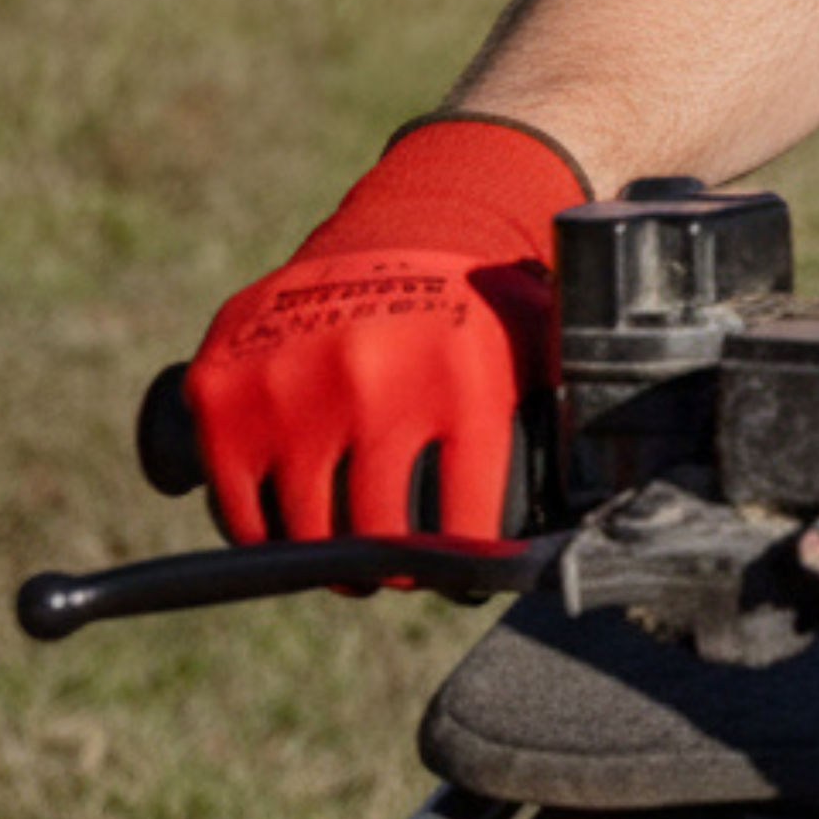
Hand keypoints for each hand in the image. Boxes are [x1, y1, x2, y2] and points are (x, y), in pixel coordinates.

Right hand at [184, 116, 588, 541]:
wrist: (392, 239)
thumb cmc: (476, 315)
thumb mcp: (539, 349)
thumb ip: (569, 418)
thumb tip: (596, 507)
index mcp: (463, 375)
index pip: (466, 521)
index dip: (466, 568)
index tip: (465, 579)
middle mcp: (373, 378)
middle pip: (377, 538)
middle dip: (394, 573)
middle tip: (402, 576)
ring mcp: (290, 385)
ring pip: (303, 533)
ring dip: (329, 563)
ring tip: (352, 564)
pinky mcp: (222, 391)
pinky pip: (237, 508)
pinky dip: (264, 533)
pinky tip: (295, 532)